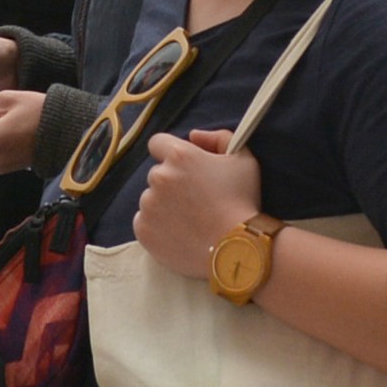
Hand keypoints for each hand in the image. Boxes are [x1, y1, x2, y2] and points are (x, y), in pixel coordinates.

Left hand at [131, 128, 261, 278]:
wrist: (236, 250)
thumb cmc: (242, 202)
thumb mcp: (243, 159)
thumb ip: (219, 139)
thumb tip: (194, 136)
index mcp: (179, 156)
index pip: (158, 143)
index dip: (170, 154)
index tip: (183, 168)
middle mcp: (158, 177)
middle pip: (157, 174)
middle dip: (172, 183)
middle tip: (194, 200)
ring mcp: (148, 205)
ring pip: (151, 199)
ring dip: (164, 205)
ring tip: (190, 221)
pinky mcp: (143, 230)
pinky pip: (145, 222)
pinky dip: (157, 227)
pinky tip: (180, 234)